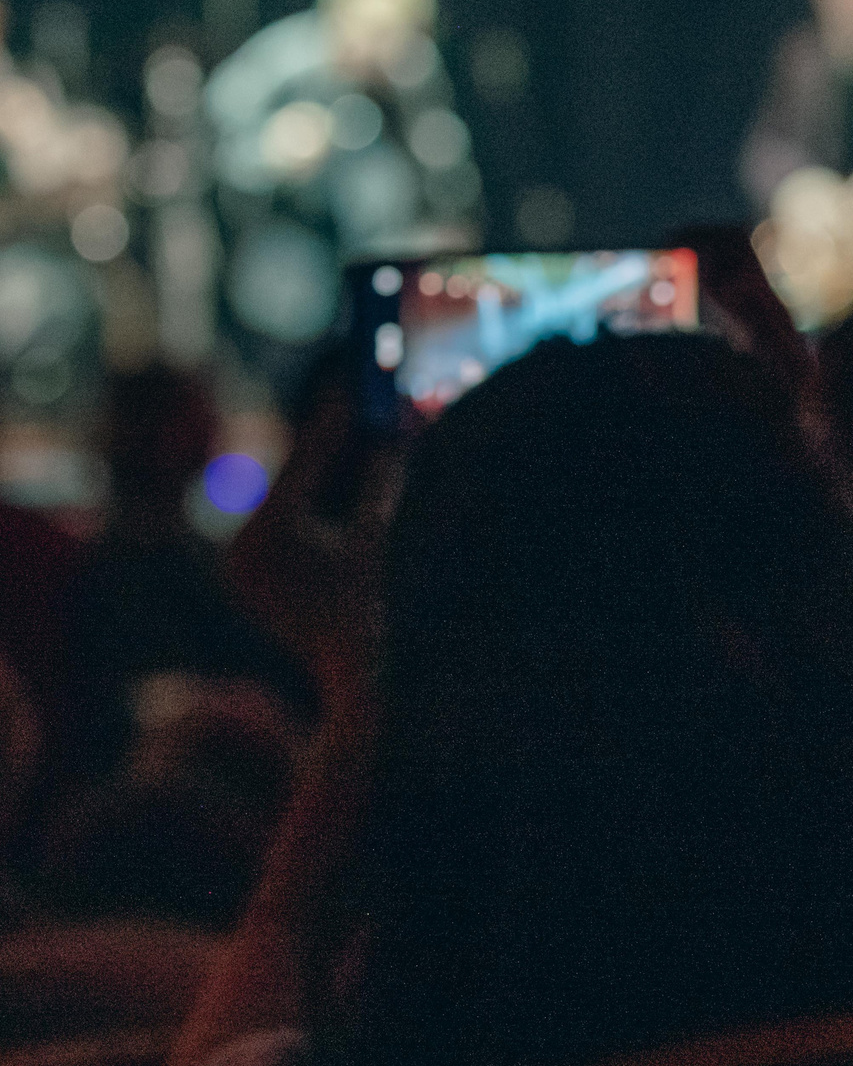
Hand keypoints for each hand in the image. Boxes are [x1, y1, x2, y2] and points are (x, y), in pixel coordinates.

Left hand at [226, 379, 396, 721]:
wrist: (354, 687)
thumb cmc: (375, 617)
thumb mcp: (383, 539)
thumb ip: (385, 478)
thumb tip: (400, 422)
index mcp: (270, 537)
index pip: (308, 459)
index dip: (341, 416)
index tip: (364, 378)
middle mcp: (241, 547)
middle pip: (297, 474)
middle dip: (335, 438)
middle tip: (364, 396)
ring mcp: (240, 563)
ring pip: (292, 497)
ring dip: (328, 466)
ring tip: (361, 432)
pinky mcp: (250, 575)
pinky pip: (286, 522)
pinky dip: (318, 500)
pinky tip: (341, 476)